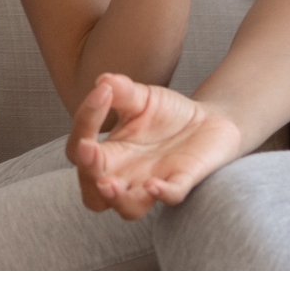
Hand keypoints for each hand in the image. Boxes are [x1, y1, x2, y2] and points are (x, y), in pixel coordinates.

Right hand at [67, 72, 244, 218]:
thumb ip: (122, 91)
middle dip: (88, 175)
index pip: (81, 148)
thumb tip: (103, 81)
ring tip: (109, 184)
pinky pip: (171, 196)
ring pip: (129, 209)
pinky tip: (154, 185)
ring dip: (117, 199)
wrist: (208, 119)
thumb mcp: (142, 97)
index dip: (85, 122)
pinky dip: (163, 194)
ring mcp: (154, 182)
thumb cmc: (166, 113)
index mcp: (110, 153)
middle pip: (93, 194)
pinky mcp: (183, 181)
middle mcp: (126, 175)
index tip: (102, 92)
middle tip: (89, 150)